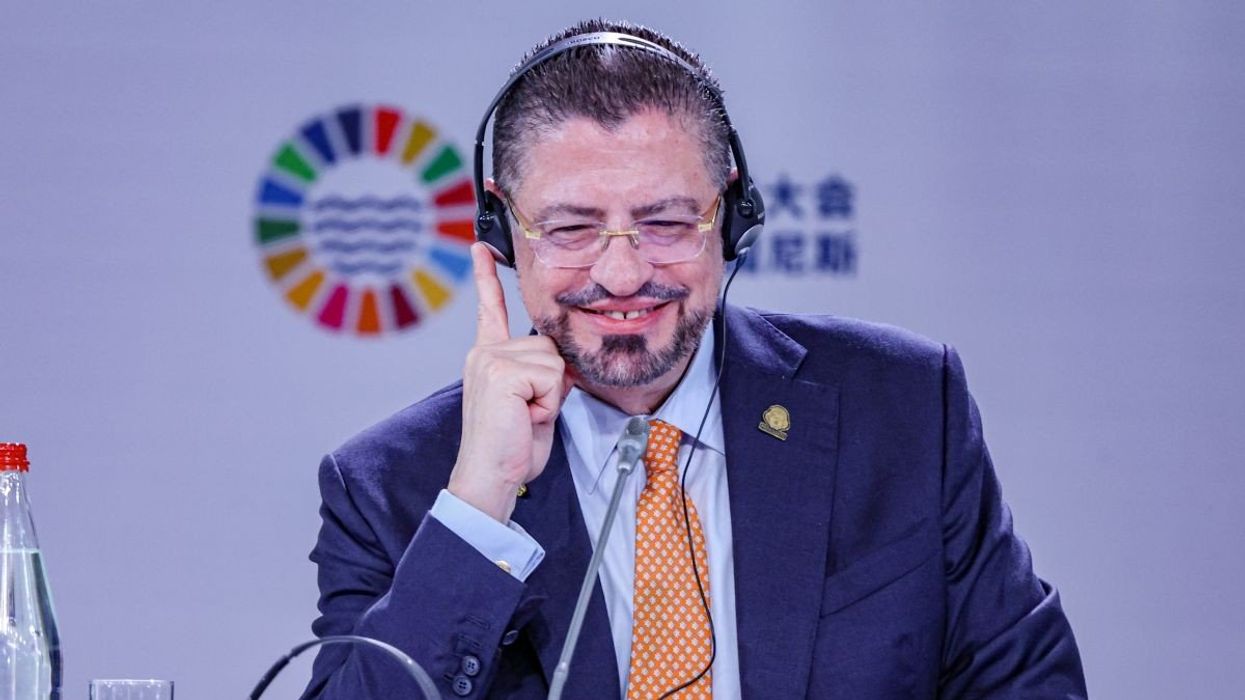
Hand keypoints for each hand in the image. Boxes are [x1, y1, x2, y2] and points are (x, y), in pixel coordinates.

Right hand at [447, 243, 570, 522]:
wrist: (491, 478)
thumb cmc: (512, 448)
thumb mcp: (531, 402)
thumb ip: (540, 374)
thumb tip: (558, 364)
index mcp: (487, 356)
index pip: (490, 309)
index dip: (487, 277)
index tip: (480, 247)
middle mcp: (484, 352)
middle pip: (549, 344)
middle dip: (552, 382)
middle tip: (528, 412)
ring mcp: (490, 359)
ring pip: (554, 361)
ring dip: (550, 395)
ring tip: (525, 416)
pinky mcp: (500, 371)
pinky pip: (551, 376)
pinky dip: (547, 402)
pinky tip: (524, 417)